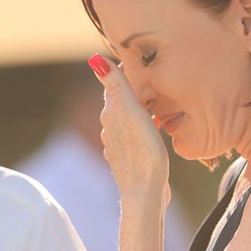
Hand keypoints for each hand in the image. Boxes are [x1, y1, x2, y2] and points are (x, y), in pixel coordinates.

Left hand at [87, 54, 168, 203]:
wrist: (146, 192)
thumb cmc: (141, 150)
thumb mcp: (130, 112)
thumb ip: (115, 86)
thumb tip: (94, 59)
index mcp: (111, 113)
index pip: (115, 84)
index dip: (125, 71)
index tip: (138, 59)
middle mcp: (110, 128)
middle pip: (120, 102)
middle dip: (133, 90)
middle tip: (151, 78)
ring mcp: (119, 145)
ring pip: (127, 119)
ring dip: (138, 110)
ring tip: (156, 102)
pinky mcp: (129, 159)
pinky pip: (135, 136)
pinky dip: (143, 128)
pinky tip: (155, 130)